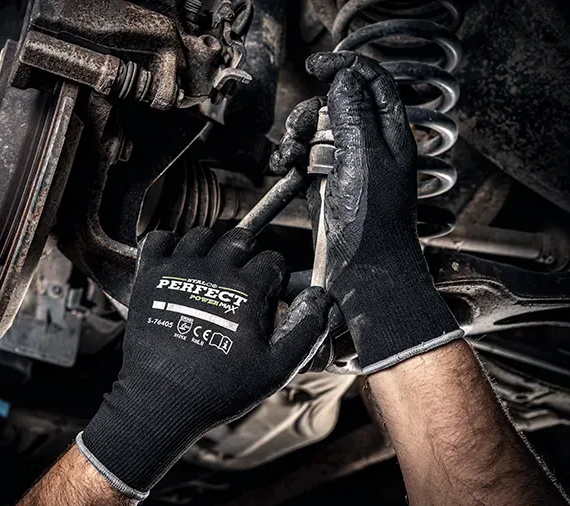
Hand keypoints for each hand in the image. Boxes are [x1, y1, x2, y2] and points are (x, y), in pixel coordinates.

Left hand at [78, 227, 329, 497]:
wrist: (162, 398)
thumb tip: (321, 299)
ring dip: (210, 249)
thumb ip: (305, 330)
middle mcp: (213, 270)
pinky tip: (177, 265)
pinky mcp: (149, 276)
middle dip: (246, 254)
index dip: (274, 277)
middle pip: (238, 238)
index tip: (267, 295)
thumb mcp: (276, 369)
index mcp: (247, 289)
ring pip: (201, 236)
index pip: (272, 260)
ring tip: (210, 274)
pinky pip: (159, 239)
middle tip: (241, 282)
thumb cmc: (220, 387)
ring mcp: (178, 270)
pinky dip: (169, 245)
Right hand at [272, 51, 461, 373]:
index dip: (346, 65)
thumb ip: (353, 114)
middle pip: (336, 103)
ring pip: (315, 129)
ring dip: (297, 138)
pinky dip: (290, 157)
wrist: (361, 269)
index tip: (317, 64)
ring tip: (291, 157)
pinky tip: (286, 167)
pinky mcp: (324, 182)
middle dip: (313, 112)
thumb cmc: (373, 222)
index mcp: (390, 133)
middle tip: (303, 130)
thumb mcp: (364, 158)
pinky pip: (303, 156)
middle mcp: (369, 145)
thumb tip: (343, 78)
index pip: (371, 81)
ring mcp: (345, 164)